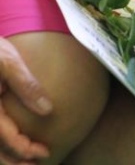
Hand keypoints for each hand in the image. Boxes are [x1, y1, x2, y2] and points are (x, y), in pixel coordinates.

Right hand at [0, 38, 51, 162]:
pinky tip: (15, 142)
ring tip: (27, 161)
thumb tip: (48, 109)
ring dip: (8, 158)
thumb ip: (27, 85)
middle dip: (16, 162)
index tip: (45, 152)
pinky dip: (3, 145)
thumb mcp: (9, 62)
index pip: (9, 139)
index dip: (27, 150)